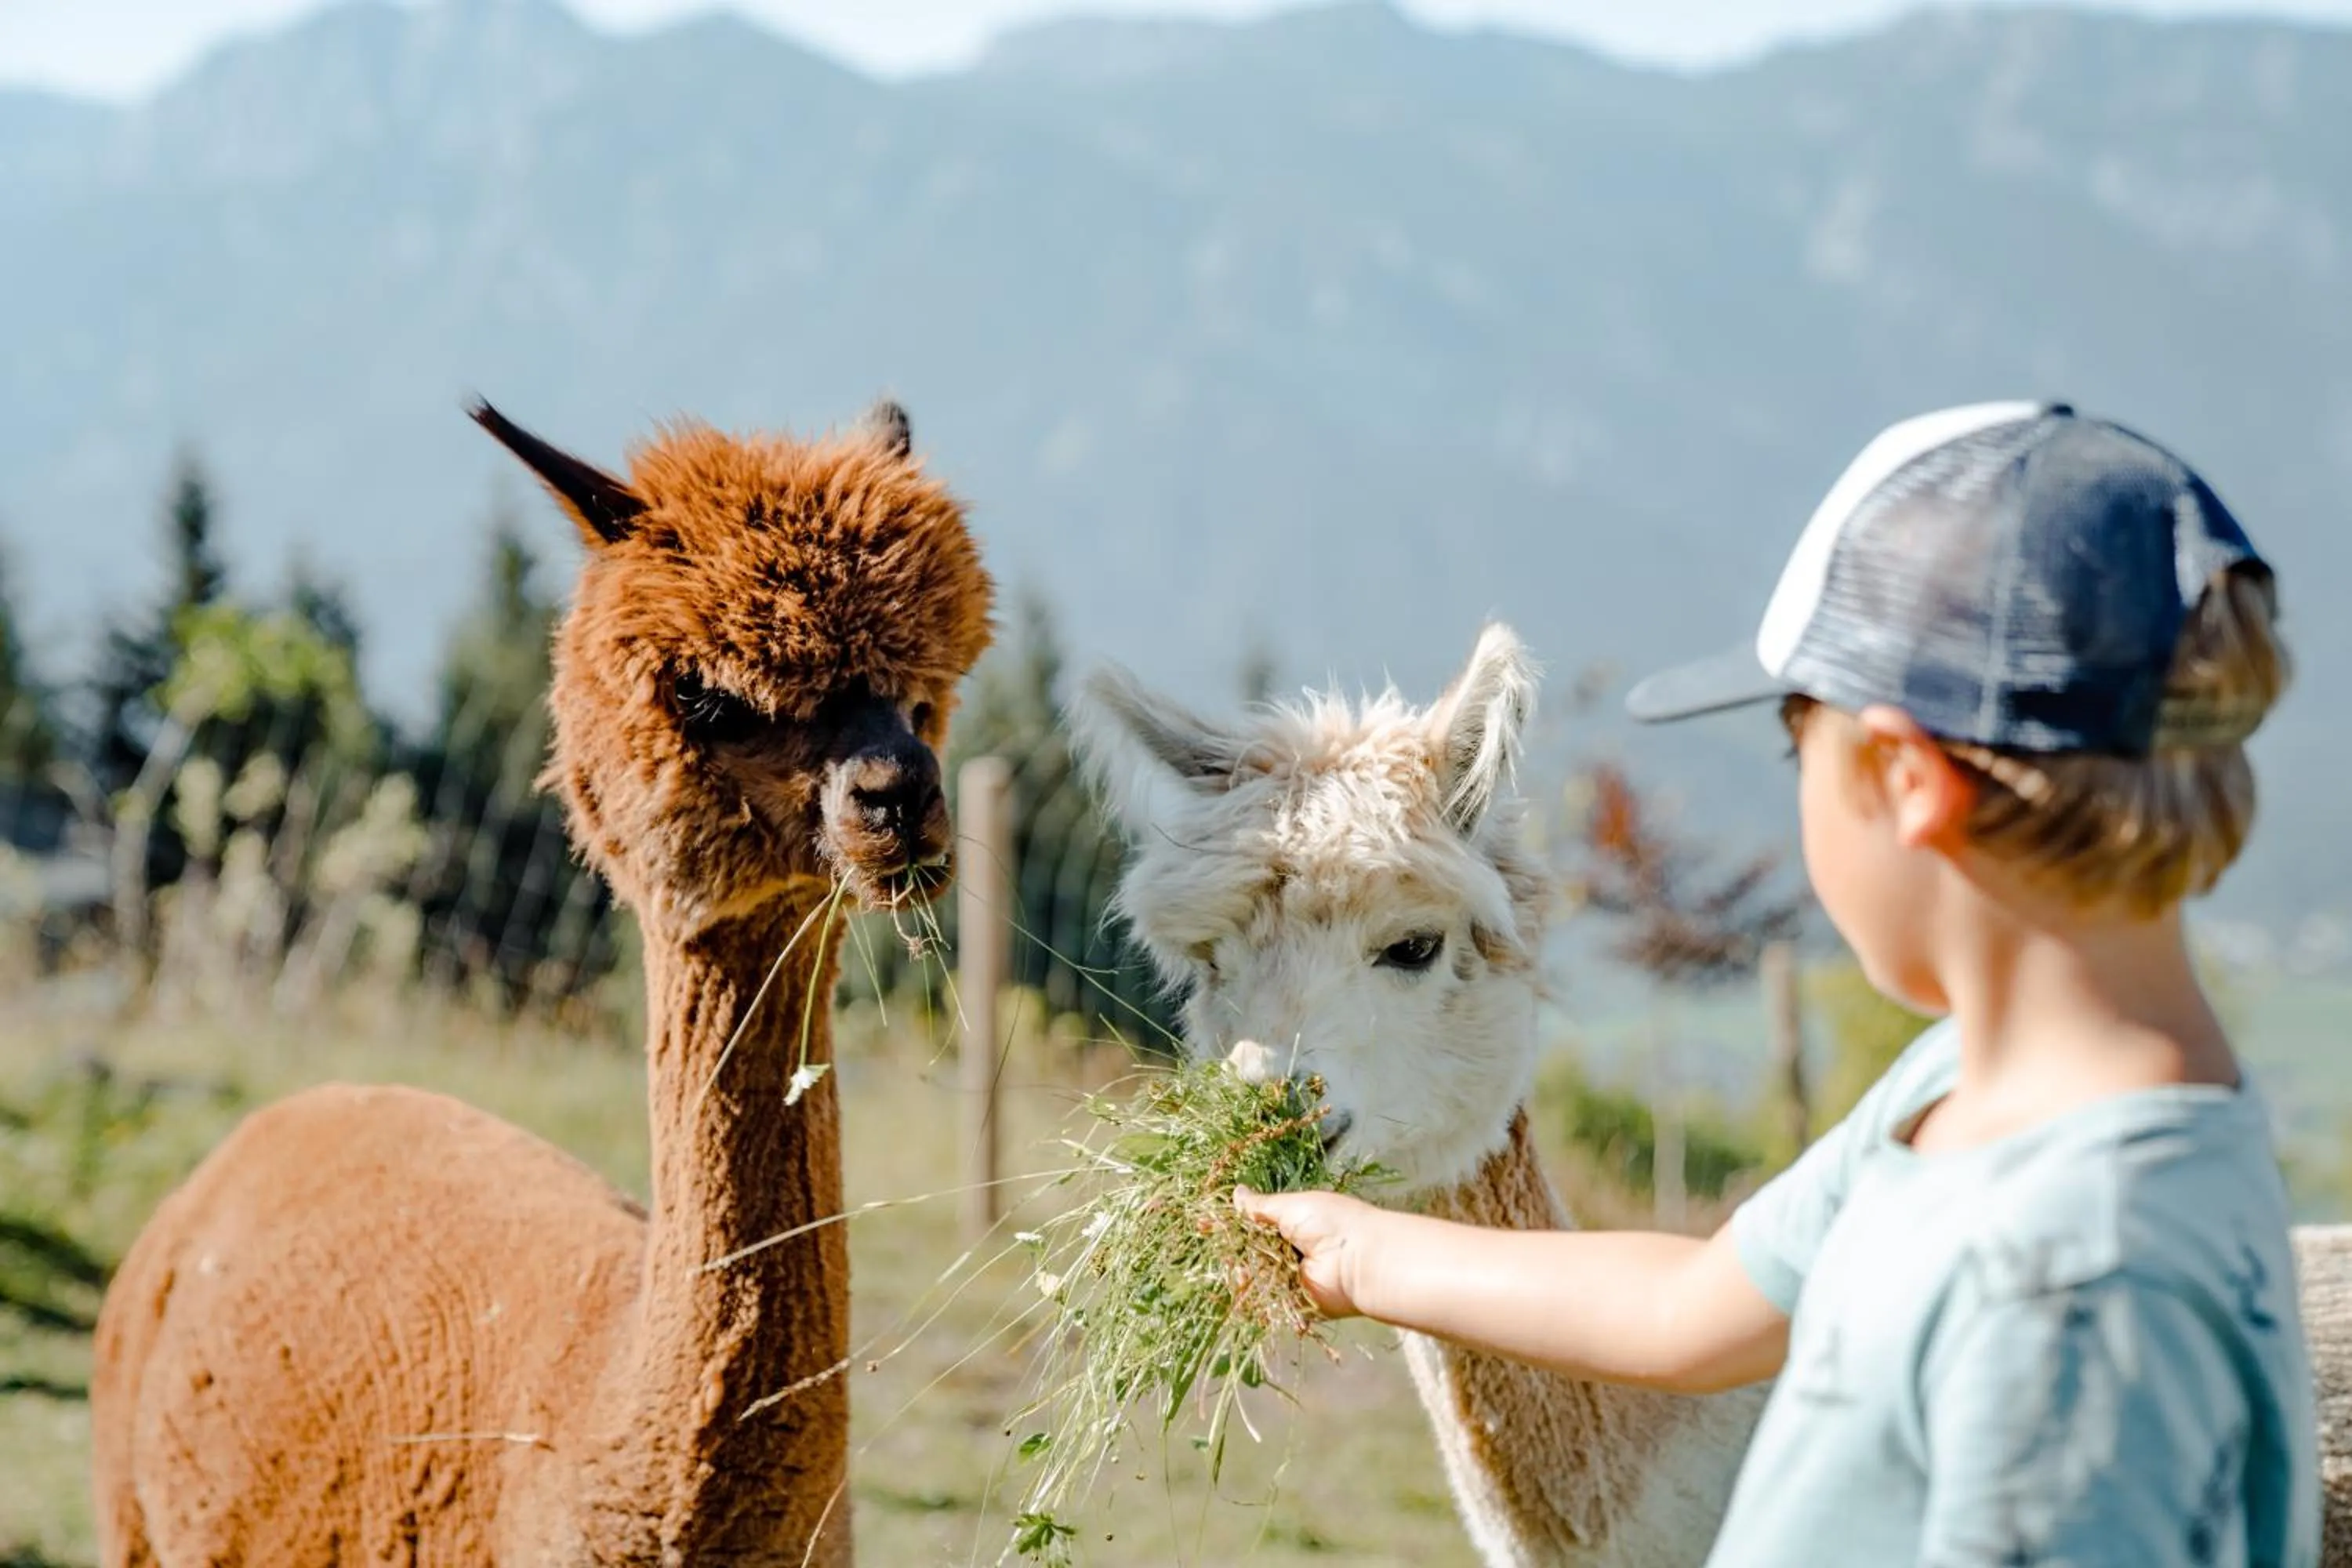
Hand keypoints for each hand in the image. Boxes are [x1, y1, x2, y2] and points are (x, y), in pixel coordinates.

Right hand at [1233, 1186, 1385, 1319]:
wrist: (1361, 1262)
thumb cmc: (1332, 1224)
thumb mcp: (1293, 1206)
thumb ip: (1261, 1206)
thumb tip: (1237, 1193)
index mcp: (1294, 1222)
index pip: (1254, 1223)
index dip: (1231, 1225)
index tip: (1204, 1225)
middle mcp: (1292, 1250)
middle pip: (1251, 1252)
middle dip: (1234, 1252)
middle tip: (1221, 1251)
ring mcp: (1293, 1278)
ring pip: (1255, 1277)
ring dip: (1243, 1274)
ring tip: (1239, 1271)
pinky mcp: (1296, 1302)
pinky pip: (1268, 1301)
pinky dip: (1255, 1297)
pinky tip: (1243, 1288)